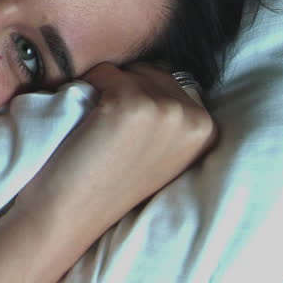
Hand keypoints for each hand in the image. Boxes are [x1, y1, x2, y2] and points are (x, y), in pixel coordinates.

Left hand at [11, 62, 216, 232]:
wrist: (74, 212)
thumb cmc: (110, 181)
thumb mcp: (162, 151)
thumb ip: (175, 116)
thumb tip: (166, 71)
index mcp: (208, 131)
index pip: (174, 84)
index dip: (143, 99)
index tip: (128, 133)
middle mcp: (196, 118)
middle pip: (153, 72)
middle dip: (128, 90)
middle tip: (112, 132)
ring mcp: (167, 109)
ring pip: (129, 70)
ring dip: (107, 90)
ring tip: (102, 130)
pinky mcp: (132, 102)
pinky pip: (105, 71)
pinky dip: (89, 87)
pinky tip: (89, 123)